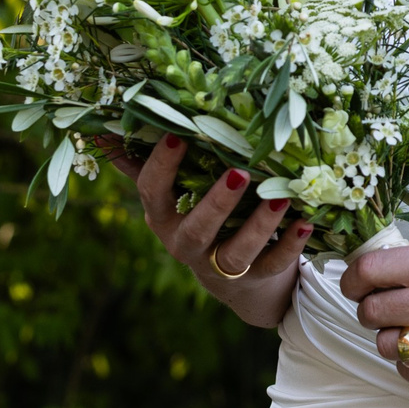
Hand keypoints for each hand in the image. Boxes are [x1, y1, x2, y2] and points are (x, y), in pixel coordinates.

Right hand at [109, 137, 311, 326]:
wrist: (237, 281)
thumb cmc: (202, 217)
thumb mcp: (172, 194)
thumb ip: (142, 162)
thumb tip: (101, 126)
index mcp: (163, 217)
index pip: (153, 193)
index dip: (162, 166)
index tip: (178, 135)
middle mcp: (187, 244)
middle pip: (196, 228)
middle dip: (216, 202)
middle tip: (240, 172)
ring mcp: (221, 266)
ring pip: (237, 251)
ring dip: (260, 225)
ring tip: (282, 198)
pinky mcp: (255, 278)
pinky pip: (273, 264)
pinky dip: (291, 245)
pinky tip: (306, 221)